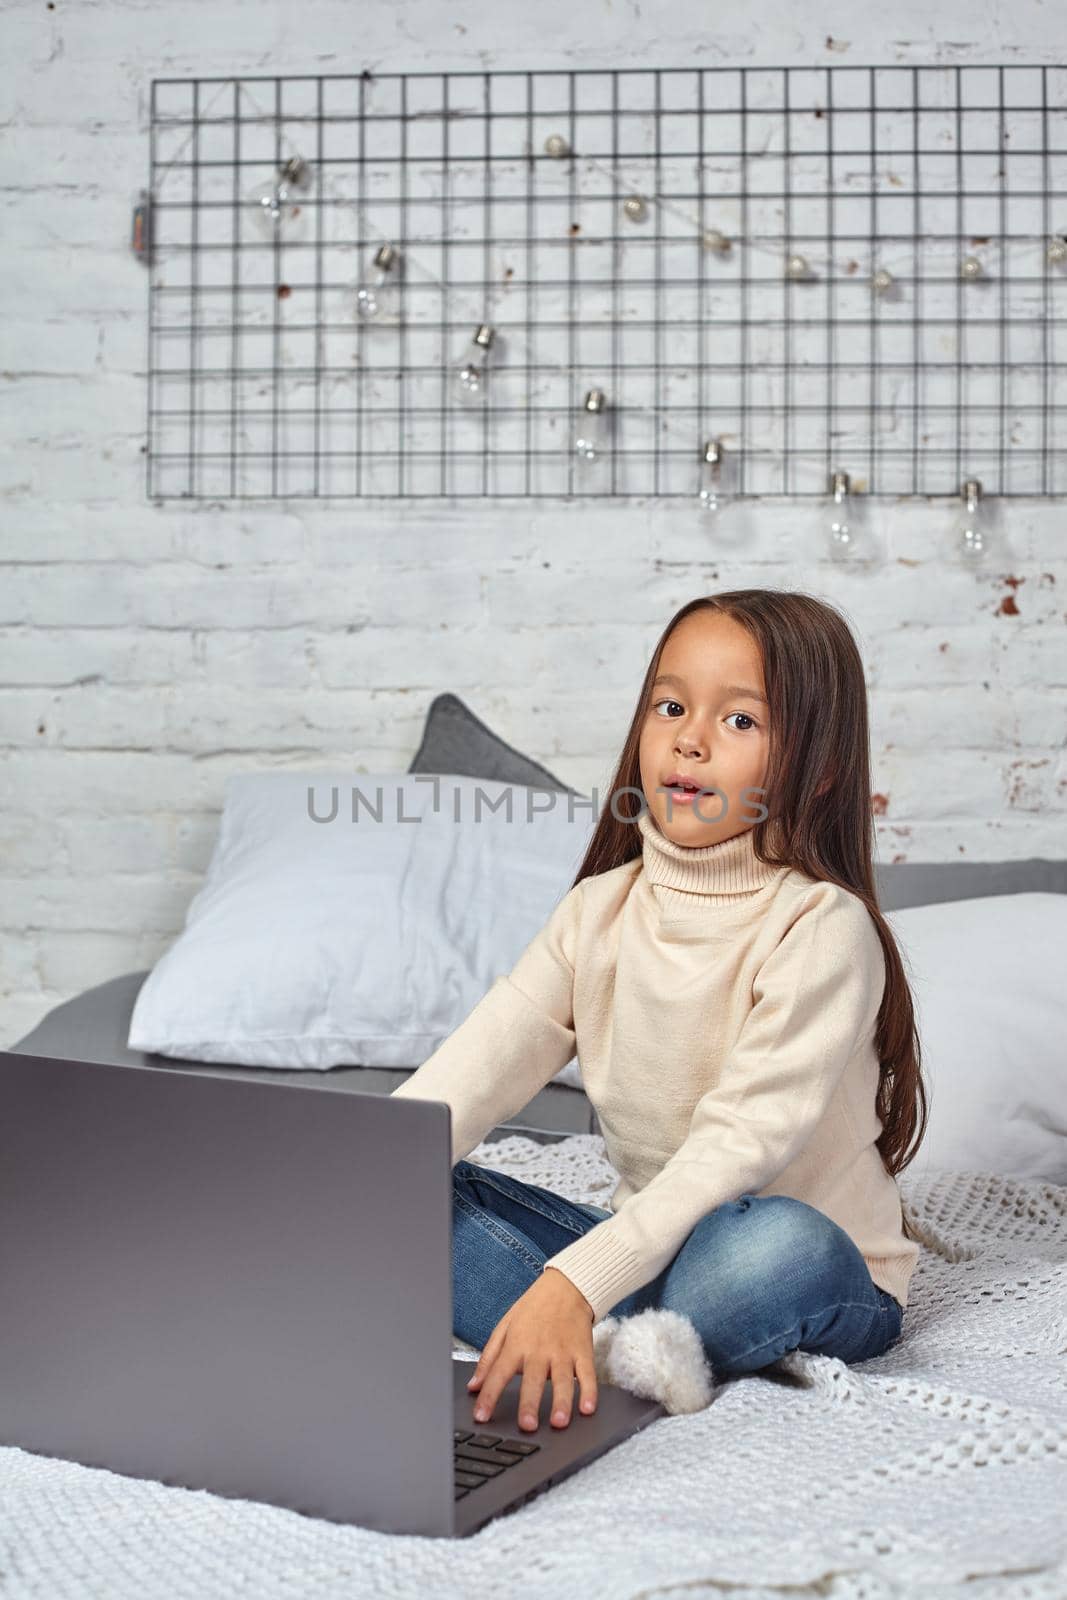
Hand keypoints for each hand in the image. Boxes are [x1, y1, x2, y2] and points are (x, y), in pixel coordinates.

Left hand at [465, 1266, 596, 1432]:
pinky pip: (588, 1374)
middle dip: (530, 1403)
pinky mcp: (583, 1351)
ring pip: (563, 1380)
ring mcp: (563, 1351)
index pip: (498, 1372)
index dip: (488, 1395)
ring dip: (562, 1402)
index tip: (481, 1416)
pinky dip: (589, 1391)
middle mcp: (539, 1349)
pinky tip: (588, 1408)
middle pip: (533, 1379)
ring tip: (559, 1422)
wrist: (566, 1286)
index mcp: (516, 1344)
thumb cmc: (532, 1309)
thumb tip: (473, 1386)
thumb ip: (489, 1358)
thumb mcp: (505, 1327)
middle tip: (527, 1425)